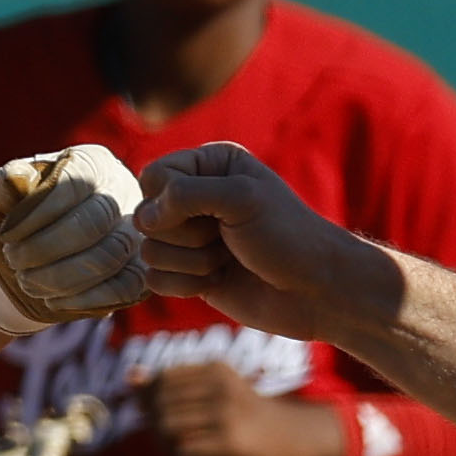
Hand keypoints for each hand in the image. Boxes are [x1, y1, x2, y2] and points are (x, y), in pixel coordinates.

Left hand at [0, 144, 144, 333]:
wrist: (28, 266)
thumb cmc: (14, 223)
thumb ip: (1, 187)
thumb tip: (17, 177)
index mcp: (92, 163)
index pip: (73, 183)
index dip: (35, 215)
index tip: (5, 236)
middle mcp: (122, 192)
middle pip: (94, 222)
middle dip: (44, 249)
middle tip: (14, 261)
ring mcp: (137, 234)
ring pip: (108, 258)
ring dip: (58, 277)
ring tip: (27, 281)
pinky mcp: (141, 273)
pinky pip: (123, 288)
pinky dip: (81, 299)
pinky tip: (52, 299)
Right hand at [136, 141, 387, 338]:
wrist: (314, 289)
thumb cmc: (287, 236)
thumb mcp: (241, 198)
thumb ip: (185, 195)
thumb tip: (141, 219)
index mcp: (209, 166)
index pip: (153, 176)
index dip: (169, 198)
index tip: (211, 210)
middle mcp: (195, 199)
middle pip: (145, 217)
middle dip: (188, 234)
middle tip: (227, 237)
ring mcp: (189, 239)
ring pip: (150, 252)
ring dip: (192, 262)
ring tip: (228, 259)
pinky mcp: (188, 275)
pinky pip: (155, 280)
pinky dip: (188, 285)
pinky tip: (219, 282)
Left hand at [146, 358, 346, 455]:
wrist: (294, 435)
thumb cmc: (248, 413)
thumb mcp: (217, 388)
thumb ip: (176, 382)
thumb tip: (129, 377)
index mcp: (215, 368)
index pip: (162, 379)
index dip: (151, 402)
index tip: (161, 417)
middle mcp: (220, 385)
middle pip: (160, 404)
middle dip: (155, 427)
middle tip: (169, 442)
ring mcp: (226, 413)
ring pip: (167, 427)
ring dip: (164, 446)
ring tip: (177, 454)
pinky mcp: (231, 442)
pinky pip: (183, 451)